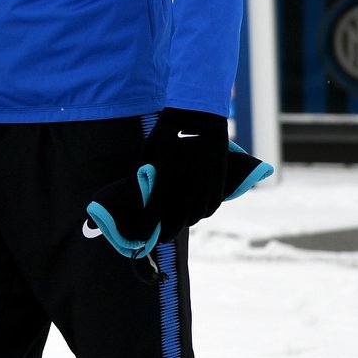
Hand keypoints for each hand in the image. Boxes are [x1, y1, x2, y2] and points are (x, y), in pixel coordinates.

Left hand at [85, 112, 273, 259]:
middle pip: (176, 220)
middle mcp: (188, 184)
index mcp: (167, 176)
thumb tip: (138, 194)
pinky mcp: (219, 183)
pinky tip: (192, 214)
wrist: (202, 118)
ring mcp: (206, 185)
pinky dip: (200, 214)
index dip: (147, 227)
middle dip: (165, 232)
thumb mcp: (150, 149)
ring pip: (194, 216)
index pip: (154, 211)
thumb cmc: (169, 131)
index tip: (141, 236)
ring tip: (174, 224)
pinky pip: (210, 208)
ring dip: (183, 223)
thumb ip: (144, 173)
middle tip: (158, 238)